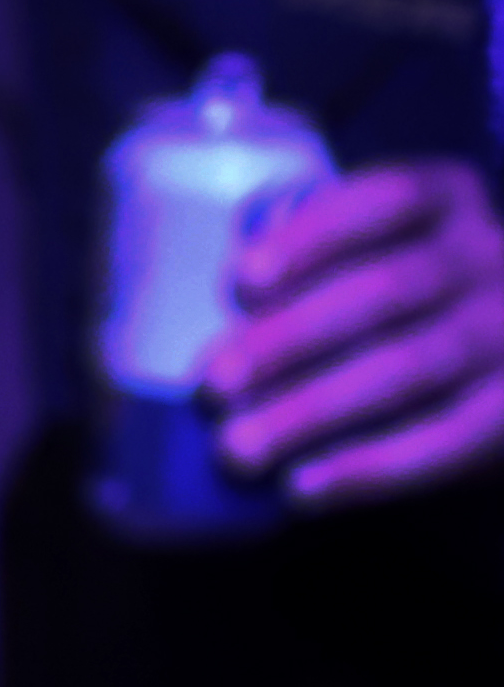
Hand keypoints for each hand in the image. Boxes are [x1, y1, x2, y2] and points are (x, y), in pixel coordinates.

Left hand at [212, 158, 503, 502]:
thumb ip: (315, 266)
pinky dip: (370, 467)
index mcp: (448, 203)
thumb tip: (224, 301)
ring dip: (311, 411)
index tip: (242, 281)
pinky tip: (301, 488)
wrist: (499, 373)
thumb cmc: (406, 310)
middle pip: (386, 291)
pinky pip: (446, 439)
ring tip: (234, 449)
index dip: (314, 237)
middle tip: (211, 386)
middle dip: (289, 339)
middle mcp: (491, 258)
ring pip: (408, 367)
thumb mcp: (376, 260)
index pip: (388, 199)